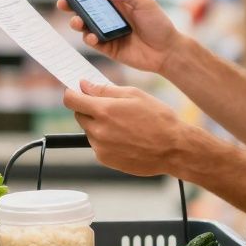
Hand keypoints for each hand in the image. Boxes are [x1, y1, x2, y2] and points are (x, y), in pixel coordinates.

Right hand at [57, 0, 180, 73]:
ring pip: (85, 27)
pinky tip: (92, 36)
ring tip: (77, 22)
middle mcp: (109, 17)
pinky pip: (93, 43)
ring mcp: (107, 33)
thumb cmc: (158, 23)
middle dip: (71, 6)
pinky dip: (89, 39)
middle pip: (85, 10)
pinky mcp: (108, 48)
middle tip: (63, 4)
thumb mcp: (145, 2)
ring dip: (77, 23)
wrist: (167, 51)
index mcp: (117, 3)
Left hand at [63, 80, 185, 176]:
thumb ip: (105, 89)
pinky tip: (126, 138)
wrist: (174, 148)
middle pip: (79, 115)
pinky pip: (98, 145)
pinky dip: (106, 140)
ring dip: (99, 125)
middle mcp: (99, 130)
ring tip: (125, 125)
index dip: (72, 93)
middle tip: (112, 108)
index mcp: (104, 111)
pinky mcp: (106, 160)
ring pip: (89, 130)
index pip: (71, 100)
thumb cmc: (159, 119)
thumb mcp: (134, 95)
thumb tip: (84, 85)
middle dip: (90, 108)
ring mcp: (101, 148)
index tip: (78, 92)